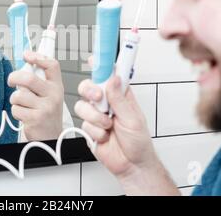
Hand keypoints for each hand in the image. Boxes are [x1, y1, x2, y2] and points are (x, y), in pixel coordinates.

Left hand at [7, 50, 63, 140]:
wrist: (51, 137)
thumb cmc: (46, 113)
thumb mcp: (49, 95)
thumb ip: (39, 81)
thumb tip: (24, 64)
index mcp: (57, 86)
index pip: (52, 65)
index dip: (38, 57)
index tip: (26, 55)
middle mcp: (54, 96)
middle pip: (28, 78)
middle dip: (14, 77)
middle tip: (11, 81)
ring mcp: (45, 108)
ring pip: (18, 95)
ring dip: (15, 100)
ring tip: (22, 105)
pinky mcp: (35, 118)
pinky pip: (16, 109)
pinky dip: (16, 112)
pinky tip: (24, 116)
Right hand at [75, 57, 178, 194]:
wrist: (131, 165)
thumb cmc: (138, 142)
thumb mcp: (133, 119)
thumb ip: (120, 99)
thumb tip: (114, 79)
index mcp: (121, 95)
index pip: (110, 73)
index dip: (101, 63)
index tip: (96, 55)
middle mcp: (107, 102)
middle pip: (88, 85)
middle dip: (90, 90)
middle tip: (98, 97)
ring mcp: (97, 114)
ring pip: (82, 105)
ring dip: (96, 117)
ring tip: (108, 125)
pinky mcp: (89, 127)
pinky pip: (84, 123)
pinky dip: (96, 131)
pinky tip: (105, 135)